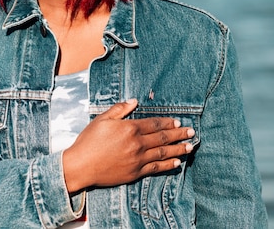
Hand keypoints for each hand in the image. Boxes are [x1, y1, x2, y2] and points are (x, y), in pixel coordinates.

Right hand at [62, 99, 194, 192]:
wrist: (81, 165)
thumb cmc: (89, 140)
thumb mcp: (102, 119)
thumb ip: (120, 109)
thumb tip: (134, 101)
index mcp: (129, 128)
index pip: (154, 124)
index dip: (167, 122)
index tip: (178, 121)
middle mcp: (137, 144)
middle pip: (162, 138)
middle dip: (178, 134)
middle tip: (191, 132)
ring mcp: (137, 159)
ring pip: (163, 153)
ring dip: (178, 149)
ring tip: (189, 146)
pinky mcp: (135, 172)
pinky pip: (156, 168)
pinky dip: (168, 165)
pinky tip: (176, 163)